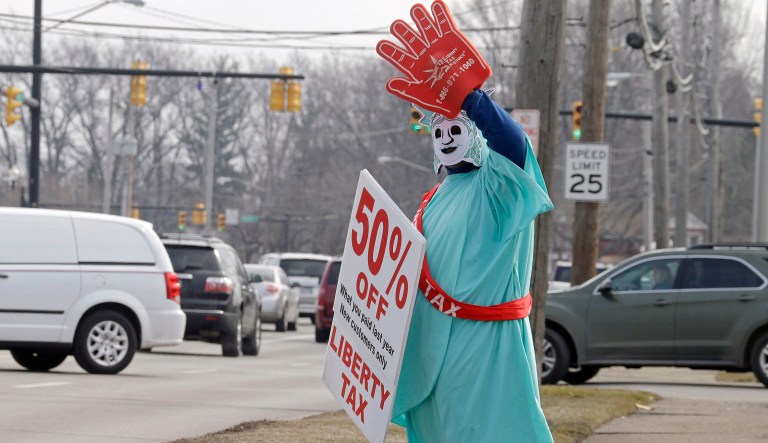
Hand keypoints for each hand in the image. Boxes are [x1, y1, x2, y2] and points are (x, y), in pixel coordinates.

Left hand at [376, 0, 491, 117]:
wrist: (466, 94)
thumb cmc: (443, 99)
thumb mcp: (422, 96)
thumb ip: (406, 89)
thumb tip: (388, 84)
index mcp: (413, 65)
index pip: (397, 56)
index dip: (388, 50)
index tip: (380, 46)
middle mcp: (423, 51)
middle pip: (409, 37)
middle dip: (402, 31)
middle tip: (397, 26)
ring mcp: (436, 42)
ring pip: (424, 25)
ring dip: (419, 17)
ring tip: (416, 9)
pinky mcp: (451, 36)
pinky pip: (444, 22)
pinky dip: (440, 13)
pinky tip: (436, 4)